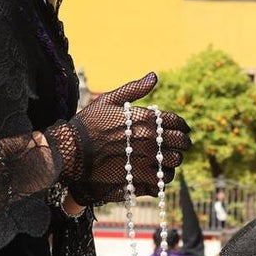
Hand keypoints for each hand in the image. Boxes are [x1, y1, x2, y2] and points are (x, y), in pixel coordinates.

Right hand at [46, 73, 191, 204]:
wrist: (72, 149)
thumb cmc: (88, 123)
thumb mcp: (109, 100)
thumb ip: (134, 88)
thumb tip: (154, 76)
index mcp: (144, 117)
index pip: (176, 122)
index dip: (183, 126)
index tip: (184, 130)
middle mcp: (148, 137)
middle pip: (180, 142)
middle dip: (183, 144)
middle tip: (181, 147)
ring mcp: (144, 157)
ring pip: (174, 161)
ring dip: (174, 161)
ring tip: (169, 161)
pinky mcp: (137, 175)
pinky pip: (162, 178)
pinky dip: (164, 177)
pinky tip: (159, 174)